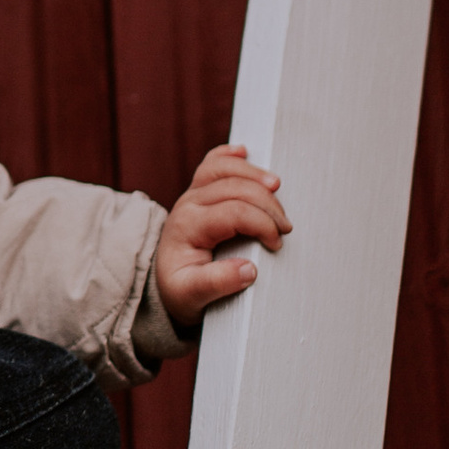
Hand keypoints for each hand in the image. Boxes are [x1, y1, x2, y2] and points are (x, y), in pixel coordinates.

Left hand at [154, 145, 290, 333]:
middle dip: (267, 204)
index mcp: (188, 227)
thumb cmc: (179, 288)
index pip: (234, 212)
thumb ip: (217, 284)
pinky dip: (229, 155)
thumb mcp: (191, 296)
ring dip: (254, 173)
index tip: (277, 243)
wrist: (163, 282)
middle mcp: (189, 204)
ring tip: (277, 187)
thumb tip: (249, 269)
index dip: (262, 224)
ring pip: (224, 168)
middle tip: (285, 227)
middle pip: (235, 187)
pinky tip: (243, 152)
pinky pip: (212, 163)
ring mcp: (193, 193)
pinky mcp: (199, 190)